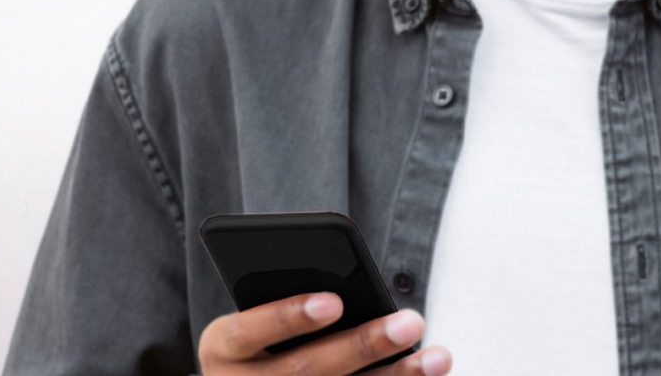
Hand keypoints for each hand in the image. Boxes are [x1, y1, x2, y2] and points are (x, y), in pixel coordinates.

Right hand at [198, 292, 451, 375]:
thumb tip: (350, 292)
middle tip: (412, 321)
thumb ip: (289, 294)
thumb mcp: (261, 311)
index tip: (335, 301)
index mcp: (220, 347)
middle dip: (364, 346)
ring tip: (439, 355)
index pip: (248, 330)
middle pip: (305, 371)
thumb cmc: (266, 330)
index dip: (289, 316)